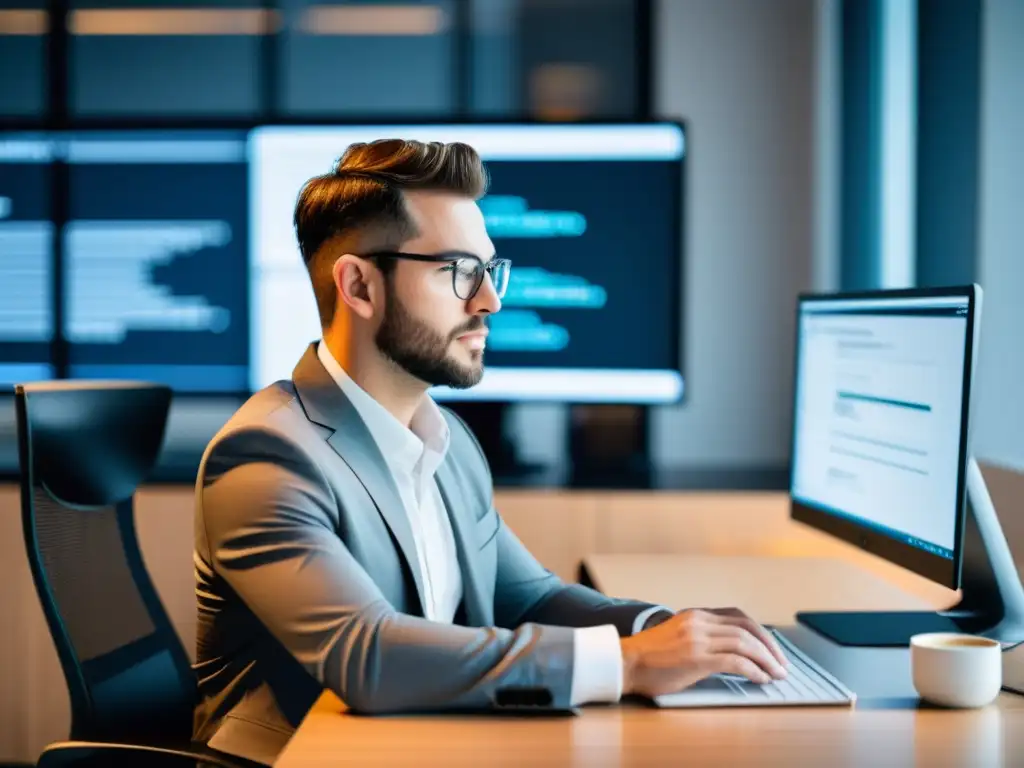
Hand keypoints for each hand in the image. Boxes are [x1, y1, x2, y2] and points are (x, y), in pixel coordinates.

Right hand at [619, 607, 788, 697]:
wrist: (624, 663)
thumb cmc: (648, 658)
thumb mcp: (678, 638)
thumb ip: (701, 638)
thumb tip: (730, 653)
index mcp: (695, 615)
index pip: (738, 616)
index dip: (760, 632)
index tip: (771, 648)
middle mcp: (699, 622)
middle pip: (747, 627)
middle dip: (770, 646)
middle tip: (781, 664)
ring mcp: (697, 638)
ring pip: (744, 642)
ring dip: (766, 659)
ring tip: (776, 674)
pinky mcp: (696, 657)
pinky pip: (734, 661)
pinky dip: (753, 670)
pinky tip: (759, 679)